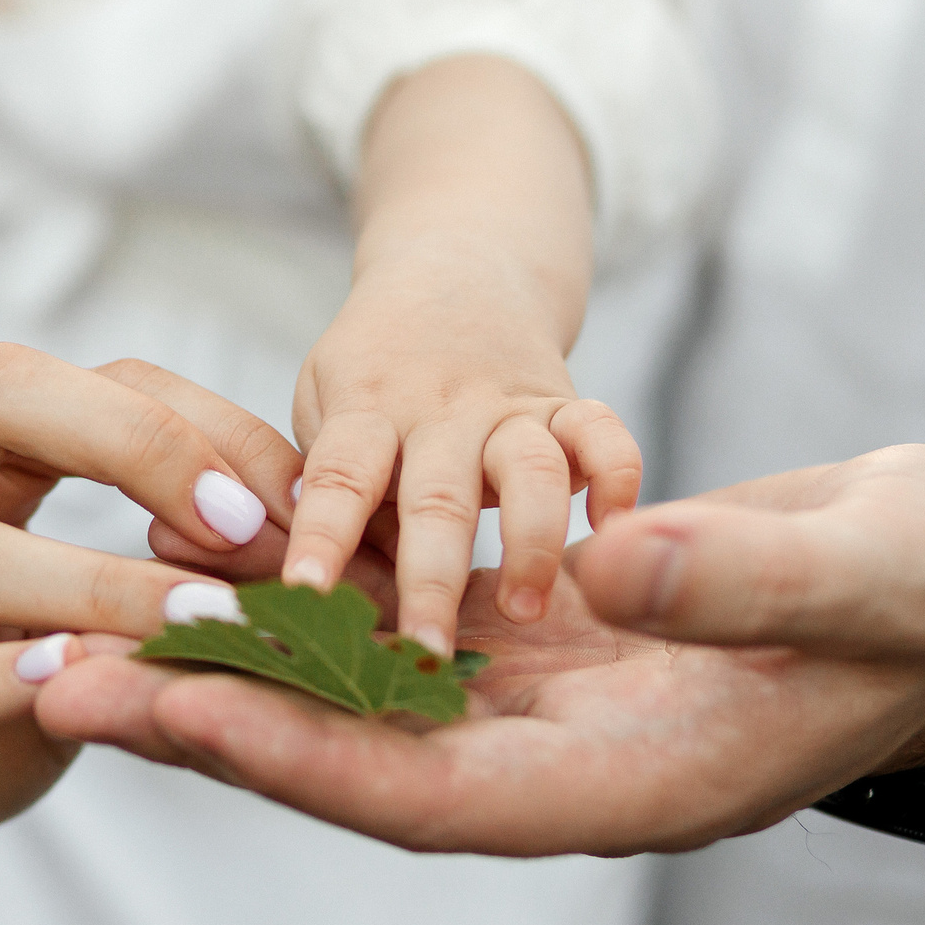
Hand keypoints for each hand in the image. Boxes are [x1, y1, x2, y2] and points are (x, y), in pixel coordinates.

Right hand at [0, 346, 291, 924]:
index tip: (287, 497)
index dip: (184, 422)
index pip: (62, 381)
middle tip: (241, 523)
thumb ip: (131, 588)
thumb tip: (284, 558)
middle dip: (132, 444)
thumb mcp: (45, 633)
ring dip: (92, 586)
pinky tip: (67, 684)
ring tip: (201, 625)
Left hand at [49, 444, 924, 857]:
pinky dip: (310, 603)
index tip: (177, 710)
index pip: (430, 792)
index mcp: (632, 783)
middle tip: (55, 674)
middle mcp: (560, 760)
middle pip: (352, 756)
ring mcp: (542, 703)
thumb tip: (597, 566)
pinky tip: (220, 563)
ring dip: (231, 662)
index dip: (299, 755)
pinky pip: (396, 634)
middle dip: (208, 721)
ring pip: (355, 696)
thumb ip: (737, 577)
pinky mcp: (538, 639)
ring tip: (91, 621)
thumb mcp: (866, 571)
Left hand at [286, 251, 642, 653]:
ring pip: (530, 470)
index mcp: (368, 409)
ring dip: (530, 541)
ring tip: (525, 611)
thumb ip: (326, 483)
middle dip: (432, 579)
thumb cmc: (375, 368)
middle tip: (427, 653)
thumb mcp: (324, 402)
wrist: (456, 271)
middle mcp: (441, 409)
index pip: (340, 476)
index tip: (305, 597)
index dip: (322, 536)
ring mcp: (510, 406)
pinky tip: (615, 530)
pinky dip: (619, 476)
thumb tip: (319, 582)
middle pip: (437, 495)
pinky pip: (605, 434)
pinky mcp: (568, 404)